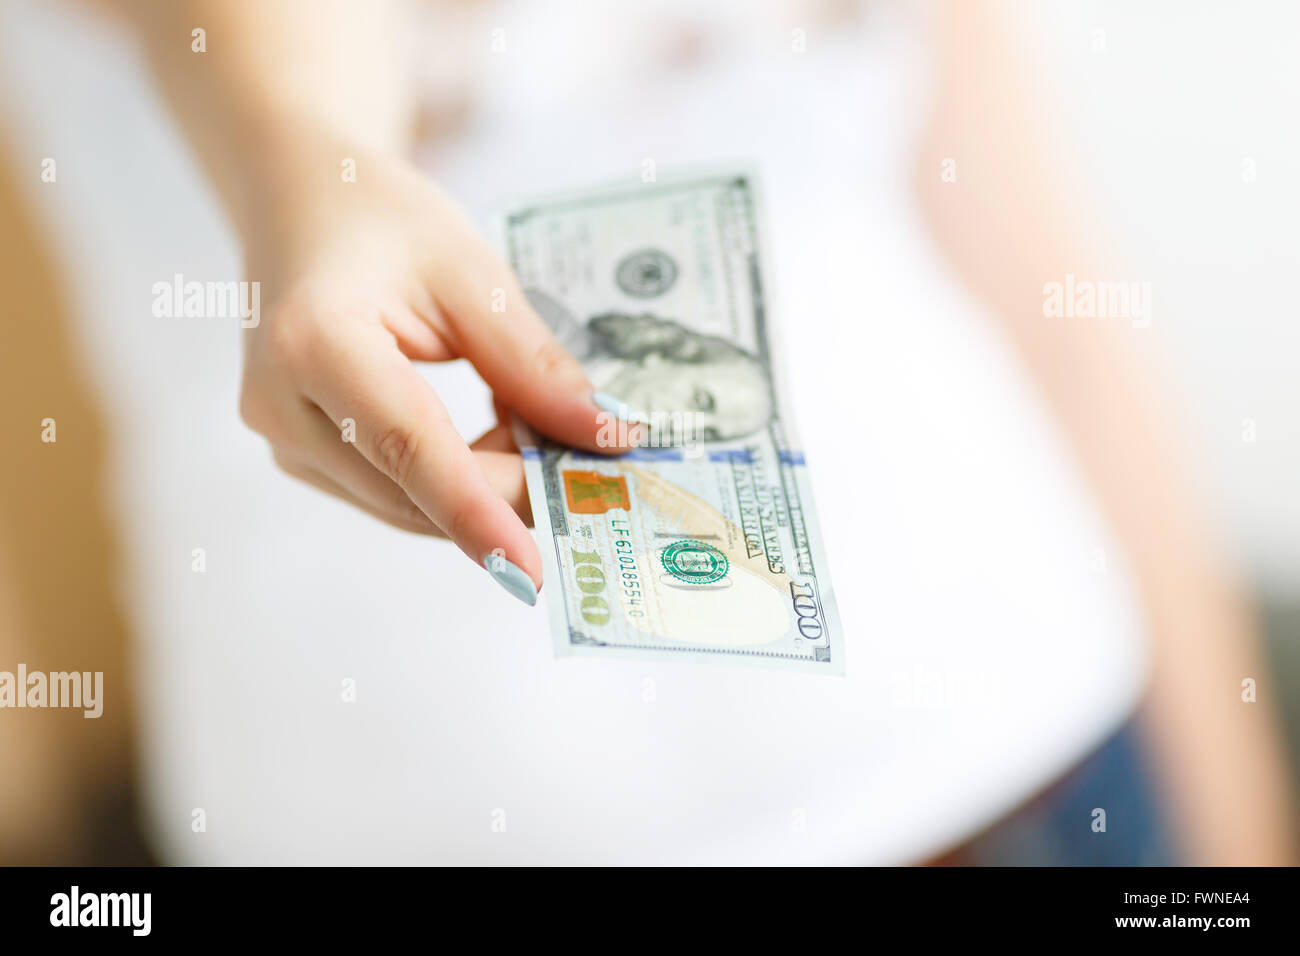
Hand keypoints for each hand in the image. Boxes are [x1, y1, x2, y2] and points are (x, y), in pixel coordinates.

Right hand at [235, 130, 635, 602]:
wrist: (297, 203)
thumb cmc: (380, 218)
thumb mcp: (471, 273)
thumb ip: (533, 363)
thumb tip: (606, 439)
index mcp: (315, 340)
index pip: (409, 446)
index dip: (477, 512)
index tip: (533, 569)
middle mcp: (282, 405)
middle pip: (413, 488)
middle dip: (510, 491)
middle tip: (592, 468)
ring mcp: (283, 440)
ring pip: (407, 504)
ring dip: (487, 485)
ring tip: (534, 428)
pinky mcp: (300, 456)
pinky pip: (394, 493)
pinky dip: (457, 478)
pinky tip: (492, 433)